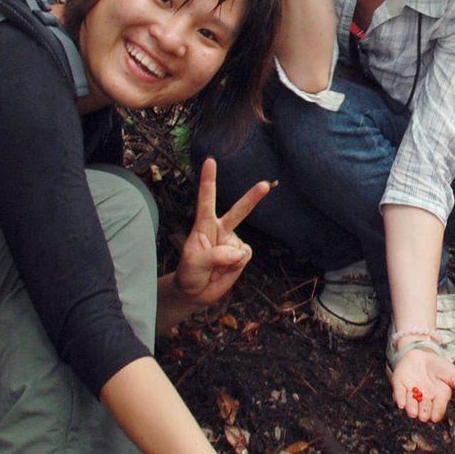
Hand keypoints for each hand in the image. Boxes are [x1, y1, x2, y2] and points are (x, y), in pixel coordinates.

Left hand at [174, 158, 268, 307]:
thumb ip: (215, 255)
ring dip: (229, 260)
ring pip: (240, 246)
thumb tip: (239, 251)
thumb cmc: (189, 273)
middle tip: (265, 185)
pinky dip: (236, 266)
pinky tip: (226, 270)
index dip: (208, 180)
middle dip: (252, 198)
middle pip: (238, 211)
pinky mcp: (241, 255)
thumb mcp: (194, 263)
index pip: (206, 200)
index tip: (210, 160)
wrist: (195, 292)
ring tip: (215, 270)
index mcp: (203, 225)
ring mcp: (233, 242)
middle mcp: (220, 230)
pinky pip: (245, 257)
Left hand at [391, 346, 454, 422]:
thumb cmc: (439, 367)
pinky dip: (399, 397)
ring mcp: (411, 392)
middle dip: (423, 412)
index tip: (435, 418)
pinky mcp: (400, 384)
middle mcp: (424, 398)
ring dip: (411, 408)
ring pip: (411, 403)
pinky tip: (400, 402)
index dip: (436, 412)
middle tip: (423, 416)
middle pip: (424, 408)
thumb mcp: (454, 376)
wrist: (422, 352)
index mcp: (438, 398)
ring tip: (412, 412)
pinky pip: (399, 393)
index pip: (438, 407)